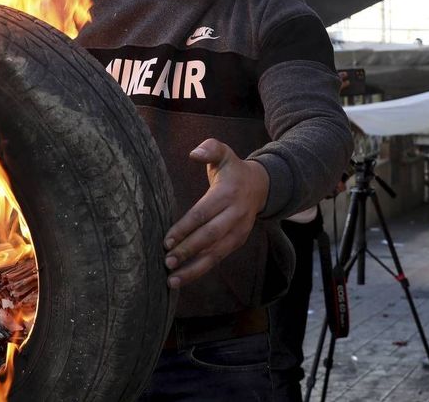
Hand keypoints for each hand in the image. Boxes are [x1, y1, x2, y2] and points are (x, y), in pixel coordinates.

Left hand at [164, 138, 269, 288]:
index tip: (166, 240)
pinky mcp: (236, 243)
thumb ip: (210, 149)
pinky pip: (218, 259)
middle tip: (166, 261)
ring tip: (173, 280)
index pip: (203, 214)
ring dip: (194, 269)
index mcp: (228, 194)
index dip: (185, 228)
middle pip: (209, 237)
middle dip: (188, 251)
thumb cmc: (232, 169)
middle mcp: (235, 216)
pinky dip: (200, 270)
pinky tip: (183, 279)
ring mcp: (238, 232)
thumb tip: (194, 153)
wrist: (261, 186)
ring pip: (215, 254)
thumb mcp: (224, 153)